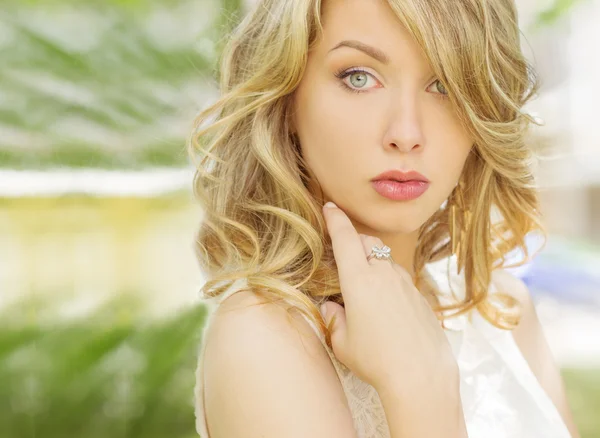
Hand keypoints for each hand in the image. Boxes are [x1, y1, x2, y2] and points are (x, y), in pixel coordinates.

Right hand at [320, 202, 457, 391]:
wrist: (421, 375)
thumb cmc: (377, 360)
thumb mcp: (343, 343)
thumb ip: (334, 320)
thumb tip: (331, 309)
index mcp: (359, 280)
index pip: (345, 238)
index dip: (335, 219)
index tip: (330, 206)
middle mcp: (384, 274)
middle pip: (367, 242)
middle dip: (354, 241)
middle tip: (344, 256)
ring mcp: (405, 283)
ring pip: (385, 260)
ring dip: (372, 264)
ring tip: (364, 291)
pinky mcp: (419, 296)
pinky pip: (399, 279)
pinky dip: (388, 282)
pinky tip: (385, 309)